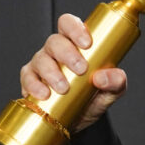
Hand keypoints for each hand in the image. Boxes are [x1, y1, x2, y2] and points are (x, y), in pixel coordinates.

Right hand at [20, 13, 126, 131]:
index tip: (86, 43)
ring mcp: (41, 64)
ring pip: (41, 59)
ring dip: (52, 72)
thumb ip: (116, 81)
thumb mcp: (113, 90)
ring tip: (64, 88)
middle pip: (55, 41)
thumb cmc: (94, 96)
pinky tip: (44, 94)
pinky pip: (27, 78)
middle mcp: (56, 50)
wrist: (80, 120)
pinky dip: (34, 85)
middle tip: (81, 69)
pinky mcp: (30, 80)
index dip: (75, 28)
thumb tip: (102, 77)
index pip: (69, 24)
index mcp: (76, 44)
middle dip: (67, 53)